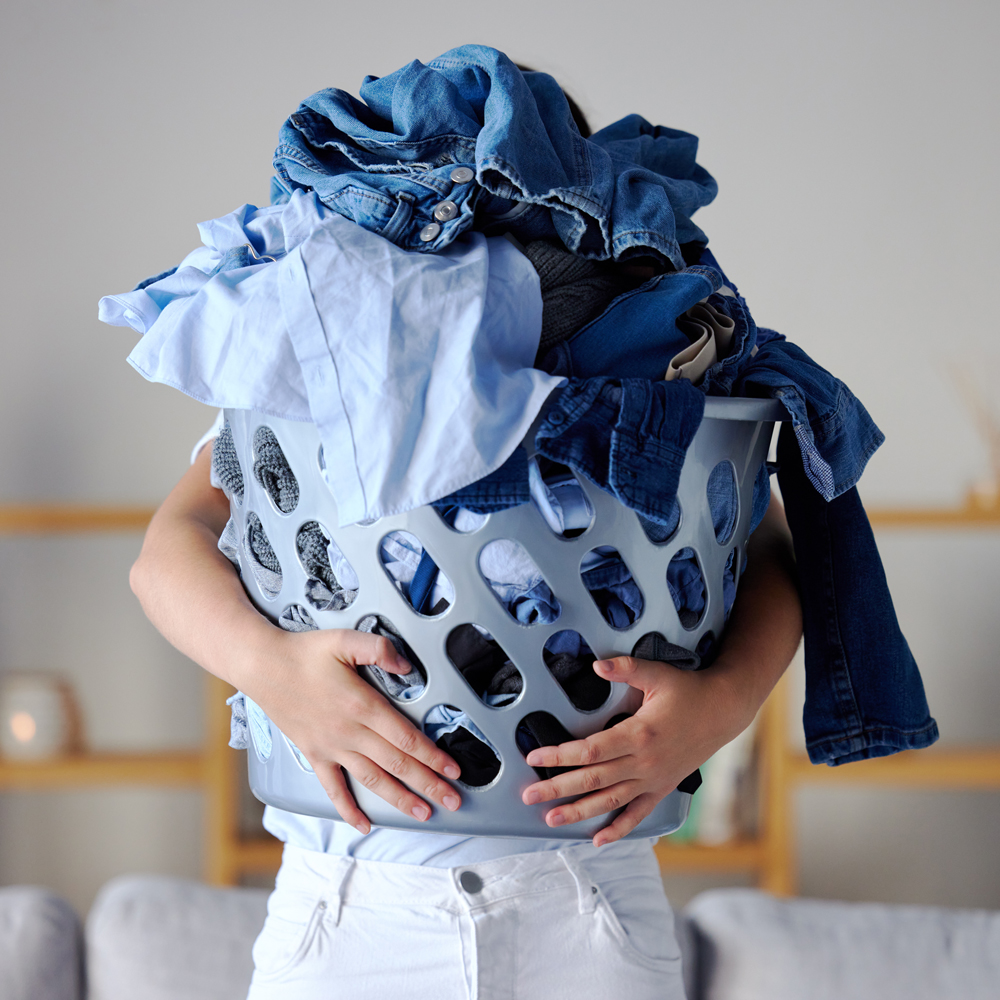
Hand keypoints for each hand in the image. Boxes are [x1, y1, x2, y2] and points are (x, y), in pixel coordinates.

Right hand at [243, 628, 462, 833]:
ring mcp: (331, 747)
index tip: (453, 770)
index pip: (406, 738)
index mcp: (362, 705)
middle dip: (428, 783)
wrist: (263, 666)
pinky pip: (333, 788)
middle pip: (397, 764)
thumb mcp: (345, 639)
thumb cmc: (305, 652)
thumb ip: (380, 650)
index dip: (432, 756)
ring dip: (400, 799)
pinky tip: (364, 825)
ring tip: (424, 813)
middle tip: (453, 800)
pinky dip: (348, 809)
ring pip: (372, 780)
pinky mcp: (314, 754)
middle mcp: (349, 732)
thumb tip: (407, 665)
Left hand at [521, 656, 750, 846]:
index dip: (561, 755)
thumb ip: (626, 669)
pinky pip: (638, 813)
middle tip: (529, 796)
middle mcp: (644, 763)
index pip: (591, 750)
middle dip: (558, 788)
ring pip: (610, 801)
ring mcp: (653, 779)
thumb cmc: (688, 691)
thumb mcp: (658, 674)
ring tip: (551, 819)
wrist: (724, 712)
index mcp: (639, 734)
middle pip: (594, 780)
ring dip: (579, 812)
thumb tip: (597, 664)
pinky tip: (598, 840)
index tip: (534, 758)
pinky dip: (618, 829)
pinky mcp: (662, 788)